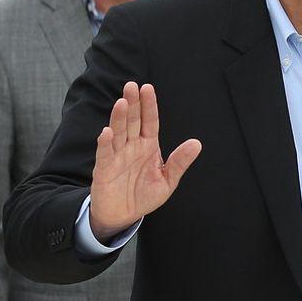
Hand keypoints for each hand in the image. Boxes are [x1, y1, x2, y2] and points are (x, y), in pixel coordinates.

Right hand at [90, 82, 200, 241]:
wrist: (124, 215)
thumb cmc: (144, 195)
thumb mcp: (168, 180)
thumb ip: (179, 162)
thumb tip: (197, 143)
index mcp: (148, 146)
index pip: (149, 121)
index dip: (149, 106)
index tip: (148, 88)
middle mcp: (131, 147)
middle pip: (132, 121)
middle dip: (132, 104)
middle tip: (131, 86)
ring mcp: (117, 156)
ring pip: (118, 133)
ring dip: (119, 118)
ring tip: (122, 102)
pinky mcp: (104, 170)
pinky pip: (105, 154)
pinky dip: (106, 144)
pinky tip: (107, 132)